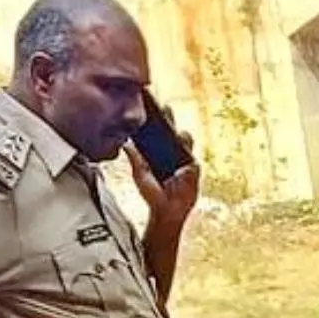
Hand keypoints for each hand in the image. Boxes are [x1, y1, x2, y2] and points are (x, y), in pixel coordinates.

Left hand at [125, 104, 199, 232]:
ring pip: (186, 141)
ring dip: (182, 136)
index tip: (152, 105)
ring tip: (176, 133)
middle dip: (170, 119)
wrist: (165, 212)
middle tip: (165, 109)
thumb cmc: (153, 194)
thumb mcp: (140, 173)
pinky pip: (192, 162)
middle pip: (173, 130)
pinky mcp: (193, 170)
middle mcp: (174, 151)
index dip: (158, 118)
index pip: (160, 130)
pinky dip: (188, 161)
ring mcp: (184, 159)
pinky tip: (183, 163)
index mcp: (160, 150)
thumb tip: (125, 143)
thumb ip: (135, 158)